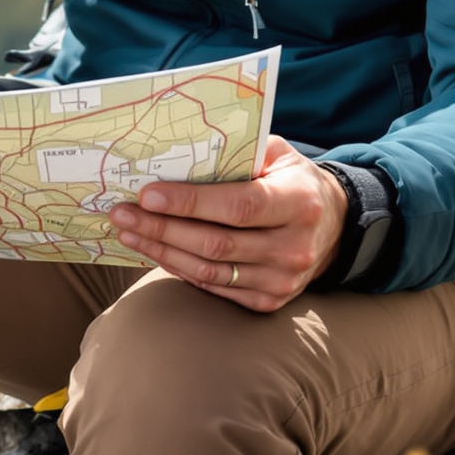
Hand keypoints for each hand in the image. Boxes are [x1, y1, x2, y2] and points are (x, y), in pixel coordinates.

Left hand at [107, 136, 346, 311]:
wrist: (332, 225)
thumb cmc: (292, 180)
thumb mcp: (277, 155)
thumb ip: (237, 153)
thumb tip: (177, 155)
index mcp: (298, 202)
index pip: (238, 206)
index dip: (190, 202)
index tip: (147, 195)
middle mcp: (293, 246)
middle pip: (216, 243)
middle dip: (161, 228)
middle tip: (122, 214)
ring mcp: (283, 280)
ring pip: (209, 269)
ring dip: (161, 251)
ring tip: (128, 233)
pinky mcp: (269, 300)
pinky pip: (214, 286)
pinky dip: (180, 269)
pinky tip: (156, 251)